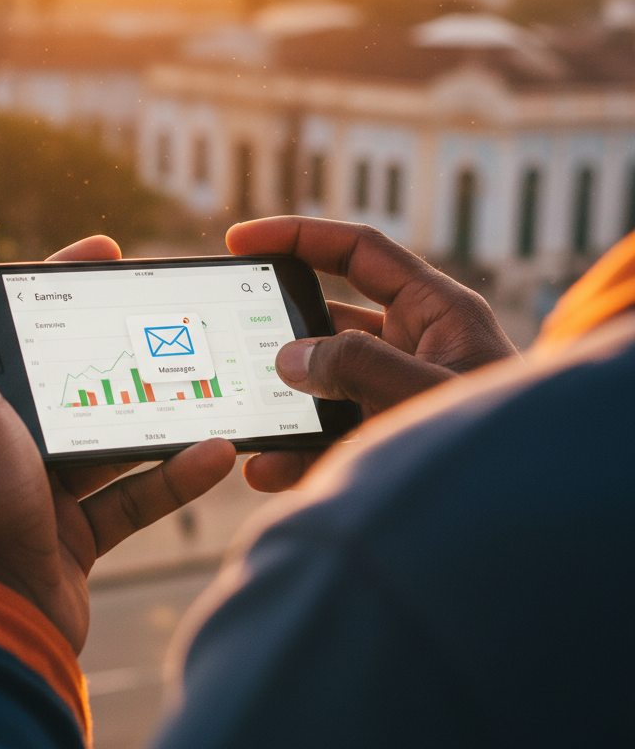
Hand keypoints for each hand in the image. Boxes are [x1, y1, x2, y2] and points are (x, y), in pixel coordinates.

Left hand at [0, 235, 235, 653]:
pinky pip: (128, 495)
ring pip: (105, 438)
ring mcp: (32, 489)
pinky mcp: (70, 533)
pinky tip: (214, 454)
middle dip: (114, 342)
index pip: (9, 326)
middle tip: (163, 310)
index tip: (105, 253)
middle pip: (62, 375)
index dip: (55, 283)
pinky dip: (169, 476)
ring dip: (155, 416)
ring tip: (206, 385)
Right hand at [226, 217, 518, 491]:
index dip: (299, 236)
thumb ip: (356, 366)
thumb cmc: (498, 449)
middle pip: (329, 318)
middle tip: (233, 339)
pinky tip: (269, 468)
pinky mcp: (384, 437)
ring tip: (248, 419)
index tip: (243, 241)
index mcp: (435, 311)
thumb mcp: (424, 393)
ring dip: (283, 402)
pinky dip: (295, 449)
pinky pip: (328, 432)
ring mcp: (397, 392)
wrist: (521, 518)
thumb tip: (289, 358)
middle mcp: (413, 345)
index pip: (358, 251)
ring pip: (323, 382)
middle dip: (279, 333)